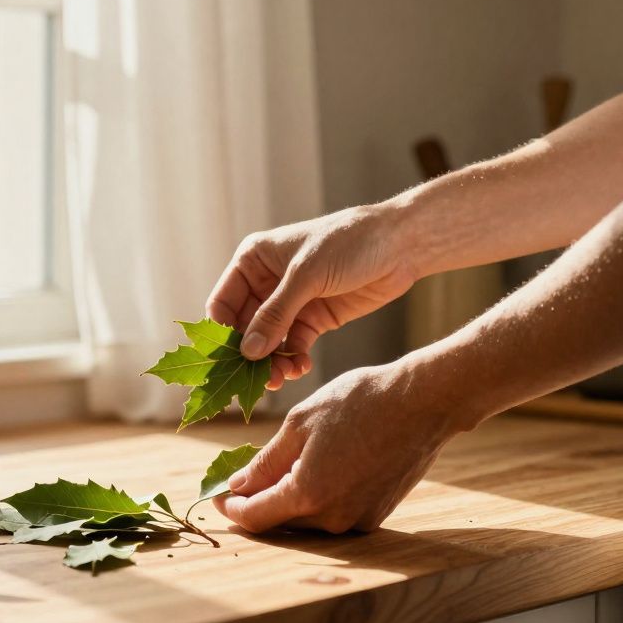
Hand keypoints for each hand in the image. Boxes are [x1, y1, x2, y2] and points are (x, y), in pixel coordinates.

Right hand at [207, 204, 416, 389]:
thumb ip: (276, 314)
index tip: (230, 361)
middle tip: (260, 379)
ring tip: (283, 378)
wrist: (400, 245)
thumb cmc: (348, 243)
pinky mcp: (314, 318)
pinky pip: (293, 345)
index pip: (223, 303)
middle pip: (244, 328)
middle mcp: (266, 283)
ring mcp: (290, 303)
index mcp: (253, 261)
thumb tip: (247, 352)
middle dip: (251, 354)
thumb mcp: (307, 276)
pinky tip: (301, 367)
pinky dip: (293, 359)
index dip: (223, 333)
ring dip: (272, 361)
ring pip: (269, 341)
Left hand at [214, 361, 466, 533]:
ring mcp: (358, 520)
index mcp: (308, 494)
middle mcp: (333, 518)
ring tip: (277, 468)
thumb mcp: (300, 424)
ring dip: (287, 500)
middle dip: (257, 502)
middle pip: (280, 522)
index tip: (217, 495)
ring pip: (307, 520)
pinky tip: (314, 469)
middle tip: (241, 477)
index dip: (231, 508)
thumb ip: (265, 462)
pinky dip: (316, 497)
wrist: (423, 403)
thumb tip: (237, 485)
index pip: (255, 517)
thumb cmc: (359, 402)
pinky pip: (333, 513)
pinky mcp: (376, 514)